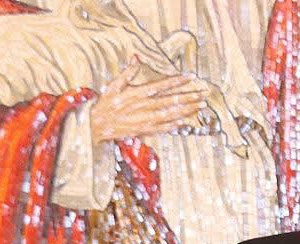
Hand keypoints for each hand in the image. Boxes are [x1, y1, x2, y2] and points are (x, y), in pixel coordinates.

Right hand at [88, 59, 211, 143]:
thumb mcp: (114, 85)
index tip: (190, 76)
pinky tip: (186, 121)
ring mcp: (146, 120)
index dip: (177, 81)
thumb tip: (136, 57)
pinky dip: (175, 124)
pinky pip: (163, 127)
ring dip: (187, 110)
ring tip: (200, 105)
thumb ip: (127, 72)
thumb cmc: (105, 104)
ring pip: (171, 114)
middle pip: (171, 100)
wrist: (96, 126)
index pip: (162, 85)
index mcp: (138, 93)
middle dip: (189, 96)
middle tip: (203, 93)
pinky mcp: (144, 130)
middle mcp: (144, 107)